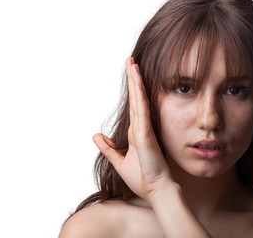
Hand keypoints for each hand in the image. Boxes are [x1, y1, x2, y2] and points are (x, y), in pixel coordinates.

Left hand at [93, 57, 172, 202]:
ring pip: (139, 100)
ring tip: (132, 64)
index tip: (130, 74)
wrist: (156, 191)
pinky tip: (137, 82)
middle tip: (130, 61)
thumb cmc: (143, 179)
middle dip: (133, 79)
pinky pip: (142, 111)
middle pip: (136, 99)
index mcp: (136, 133)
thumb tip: (96, 136)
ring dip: (136, 81)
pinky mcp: (145, 134)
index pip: (133, 107)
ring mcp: (144, 130)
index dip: (132, 90)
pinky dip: (139, 95)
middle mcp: (141, 128)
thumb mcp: (119, 162)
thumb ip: (108, 148)